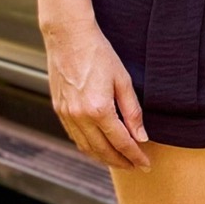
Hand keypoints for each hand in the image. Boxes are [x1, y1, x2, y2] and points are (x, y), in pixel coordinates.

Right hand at [45, 24, 151, 169]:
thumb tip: (141, 137)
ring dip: (103, 157)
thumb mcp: (123, 80)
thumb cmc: (98, 53)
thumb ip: (133, 112)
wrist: (68, 37)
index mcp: (98, 109)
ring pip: (86, 147)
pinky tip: (98, 146)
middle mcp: (80, 116)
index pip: (121, 142)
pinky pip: (74, 136)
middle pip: (103, 150)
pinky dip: (88, 146)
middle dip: (121, 162)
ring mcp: (66, 114)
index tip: (146, 164)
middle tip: (135, 166)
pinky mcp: (59, 109)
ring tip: (119, 160)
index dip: (135, 156)